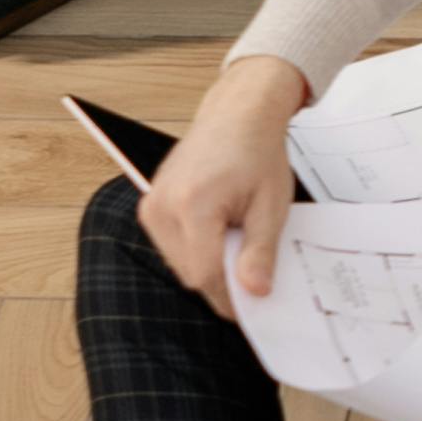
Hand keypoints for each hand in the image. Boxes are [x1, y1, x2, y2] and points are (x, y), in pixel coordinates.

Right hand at [138, 55, 306, 312]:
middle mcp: (164, 205)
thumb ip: (260, 252)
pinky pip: (172, 248)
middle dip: (223, 280)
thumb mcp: (271, 206)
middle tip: (252, 269)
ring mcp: (152, 206)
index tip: (253, 303)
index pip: (205, 274)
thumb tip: (255, 292)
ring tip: (236, 237)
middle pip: (190, 273)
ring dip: (209, 265)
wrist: (237, 116)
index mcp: (193, 204)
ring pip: (180, 264)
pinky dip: (197, 250)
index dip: (230, 297)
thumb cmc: (256, 153)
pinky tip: (219, 231)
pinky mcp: (150, 207)